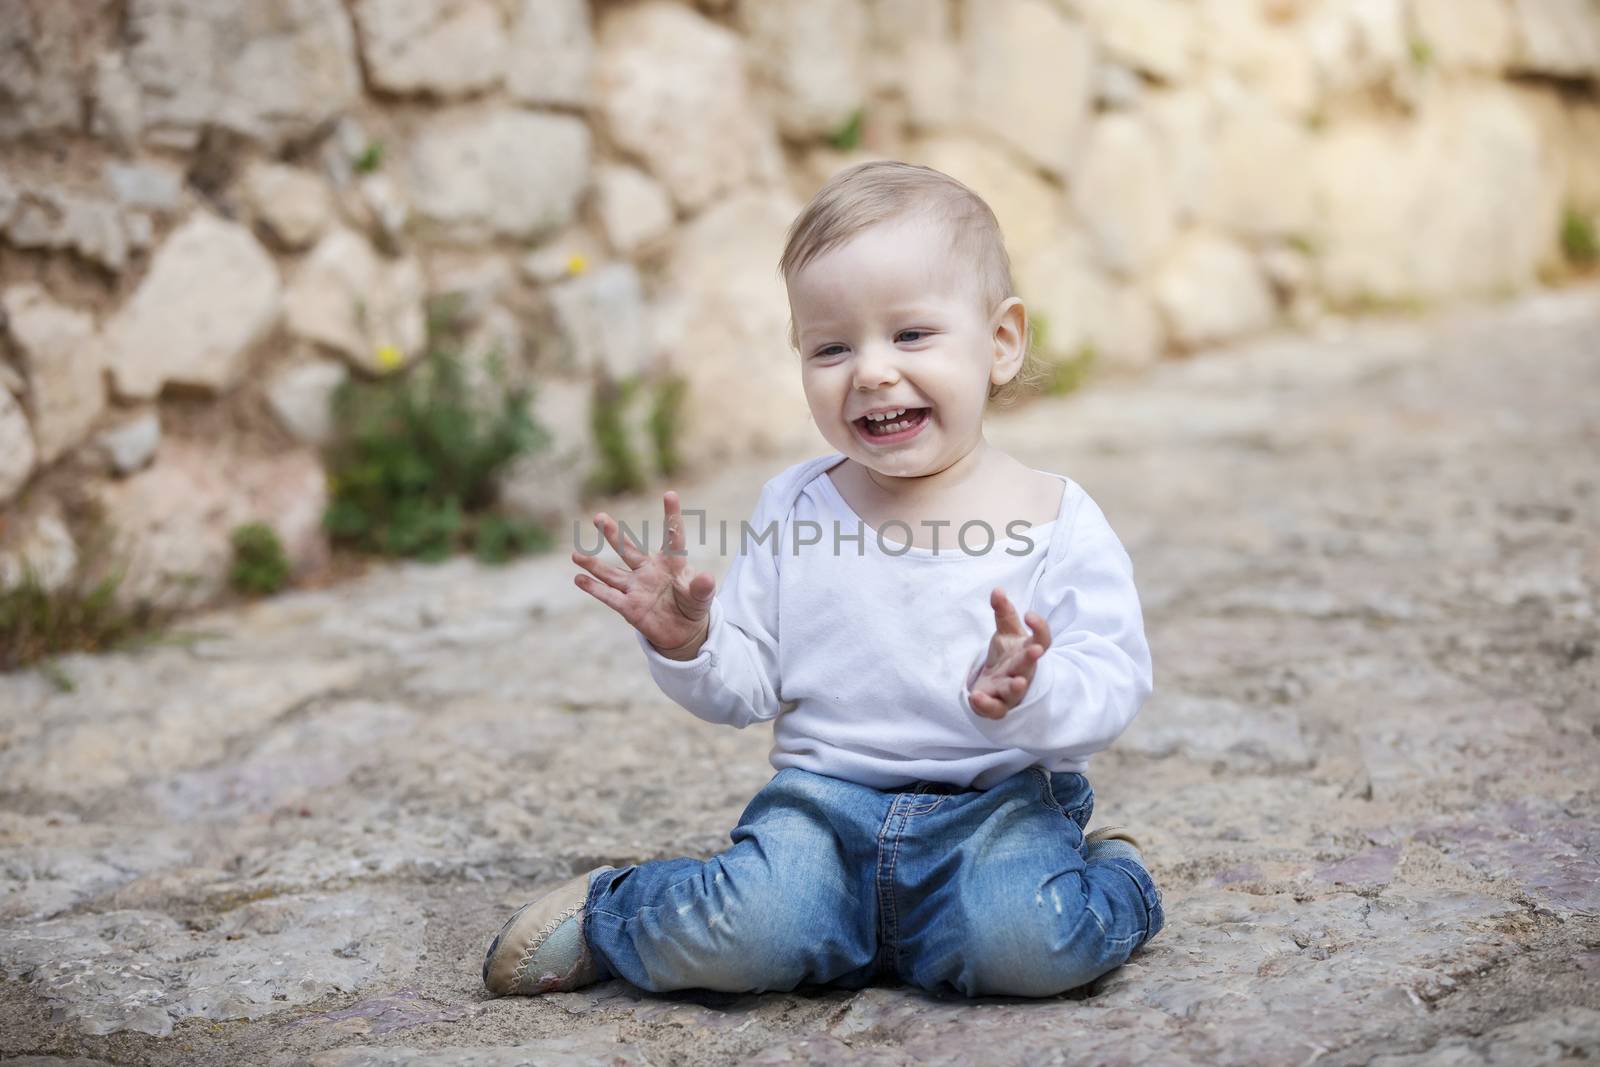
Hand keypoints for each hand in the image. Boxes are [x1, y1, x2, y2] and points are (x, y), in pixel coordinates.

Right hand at [573, 490, 715, 659]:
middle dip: (614, 534)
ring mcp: (636, 588)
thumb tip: (707, 578)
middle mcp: (649, 571)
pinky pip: (609, 596)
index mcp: (671, 563)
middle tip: (599, 517)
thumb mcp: (701, 599)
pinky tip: (579, 578)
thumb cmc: (692, 606)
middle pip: (628, 550)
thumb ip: (701, 588)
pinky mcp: (629, 607)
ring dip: (594, 564)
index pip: (672, 536)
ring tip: (575, 554)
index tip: (670, 494)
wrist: (682, 631)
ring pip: (611, 573)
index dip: (671, 516)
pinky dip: (594, 588)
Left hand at [968, 588, 1050, 719]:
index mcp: (1027, 652)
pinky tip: (976, 697)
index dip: (1039, 627)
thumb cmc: (1007, 656)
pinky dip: (986, 704)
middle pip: (1029, 666)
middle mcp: (1022, 672)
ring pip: (1016, 691)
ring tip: (1016, 683)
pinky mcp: (997, 705)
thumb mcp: (1006, 632)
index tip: (1030, 615)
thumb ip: (1003, 612)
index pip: (1041, 639)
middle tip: (1036, 650)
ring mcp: (1011, 691)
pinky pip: (995, 709)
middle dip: (1031, 658)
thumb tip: (997, 590)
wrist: (998, 686)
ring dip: (1016, 687)